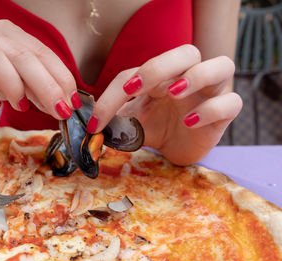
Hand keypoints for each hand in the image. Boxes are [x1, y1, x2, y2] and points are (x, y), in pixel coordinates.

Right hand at [0, 20, 80, 119]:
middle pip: (22, 55)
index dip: (61, 78)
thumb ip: (42, 88)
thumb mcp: (23, 83)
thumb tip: (66, 105)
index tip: (73, 103)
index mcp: (12, 34)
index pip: (42, 53)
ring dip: (13, 85)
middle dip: (46, 86)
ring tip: (20, 106)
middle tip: (59, 111)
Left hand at [87, 45, 241, 164]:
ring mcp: (210, 93)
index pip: (136, 73)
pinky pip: (231, 102)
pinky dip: (211, 109)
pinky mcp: (225, 114)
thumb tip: (87, 124)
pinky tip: (190, 121)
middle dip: (159, 66)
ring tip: (173, 93)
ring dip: (196, 76)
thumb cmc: (155, 128)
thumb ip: (114, 117)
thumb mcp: (131, 121)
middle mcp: (188, 76)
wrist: (176, 149)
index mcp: (161, 75)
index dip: (113, 94)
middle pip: (186, 52)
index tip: (96, 121)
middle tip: (135, 88)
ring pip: (222, 64)